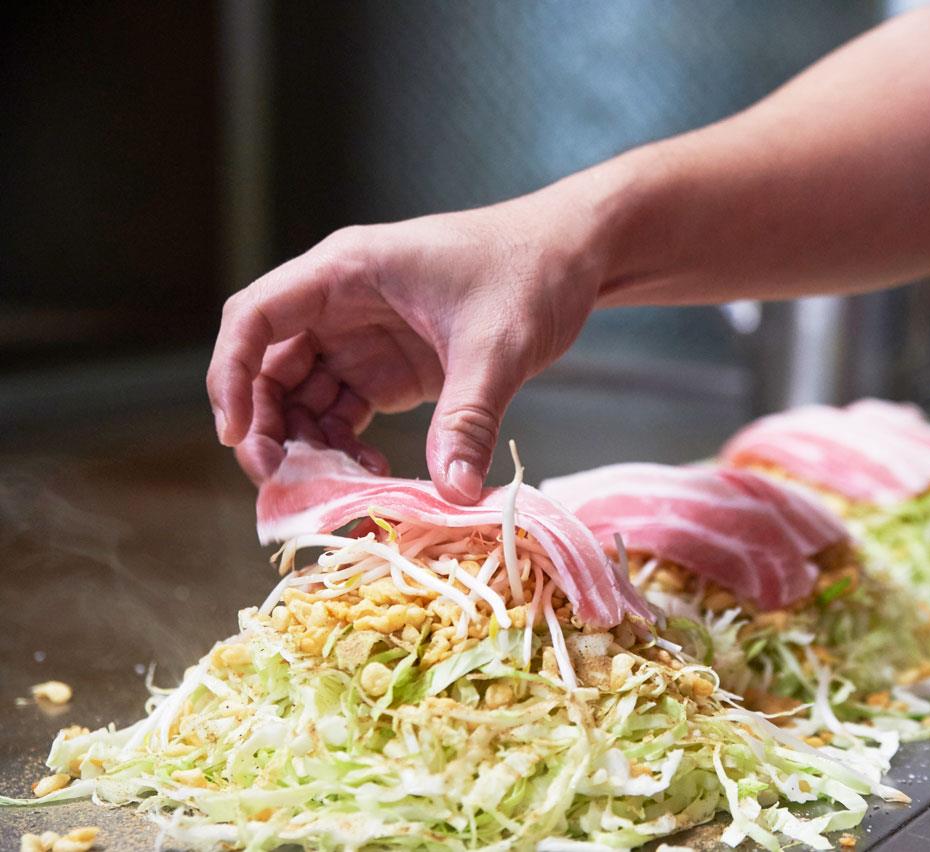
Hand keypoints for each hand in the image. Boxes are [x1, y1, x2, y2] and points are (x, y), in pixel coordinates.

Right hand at [207, 187, 603, 501]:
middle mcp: (341, 302)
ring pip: (302, 396)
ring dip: (307, 446)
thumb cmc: (531, 272)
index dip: (232, 375)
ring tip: (336, 491)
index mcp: (348, 270)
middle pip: (268, 366)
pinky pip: (343, 412)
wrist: (574, 258)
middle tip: (285, 485)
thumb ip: (469, 417)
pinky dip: (344, 448)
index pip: (256, 316)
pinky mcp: (387, 367)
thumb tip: (453, 492)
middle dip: (267, 427)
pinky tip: (373, 477)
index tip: (238, 436)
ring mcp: (361, 336)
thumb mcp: (498, 345)